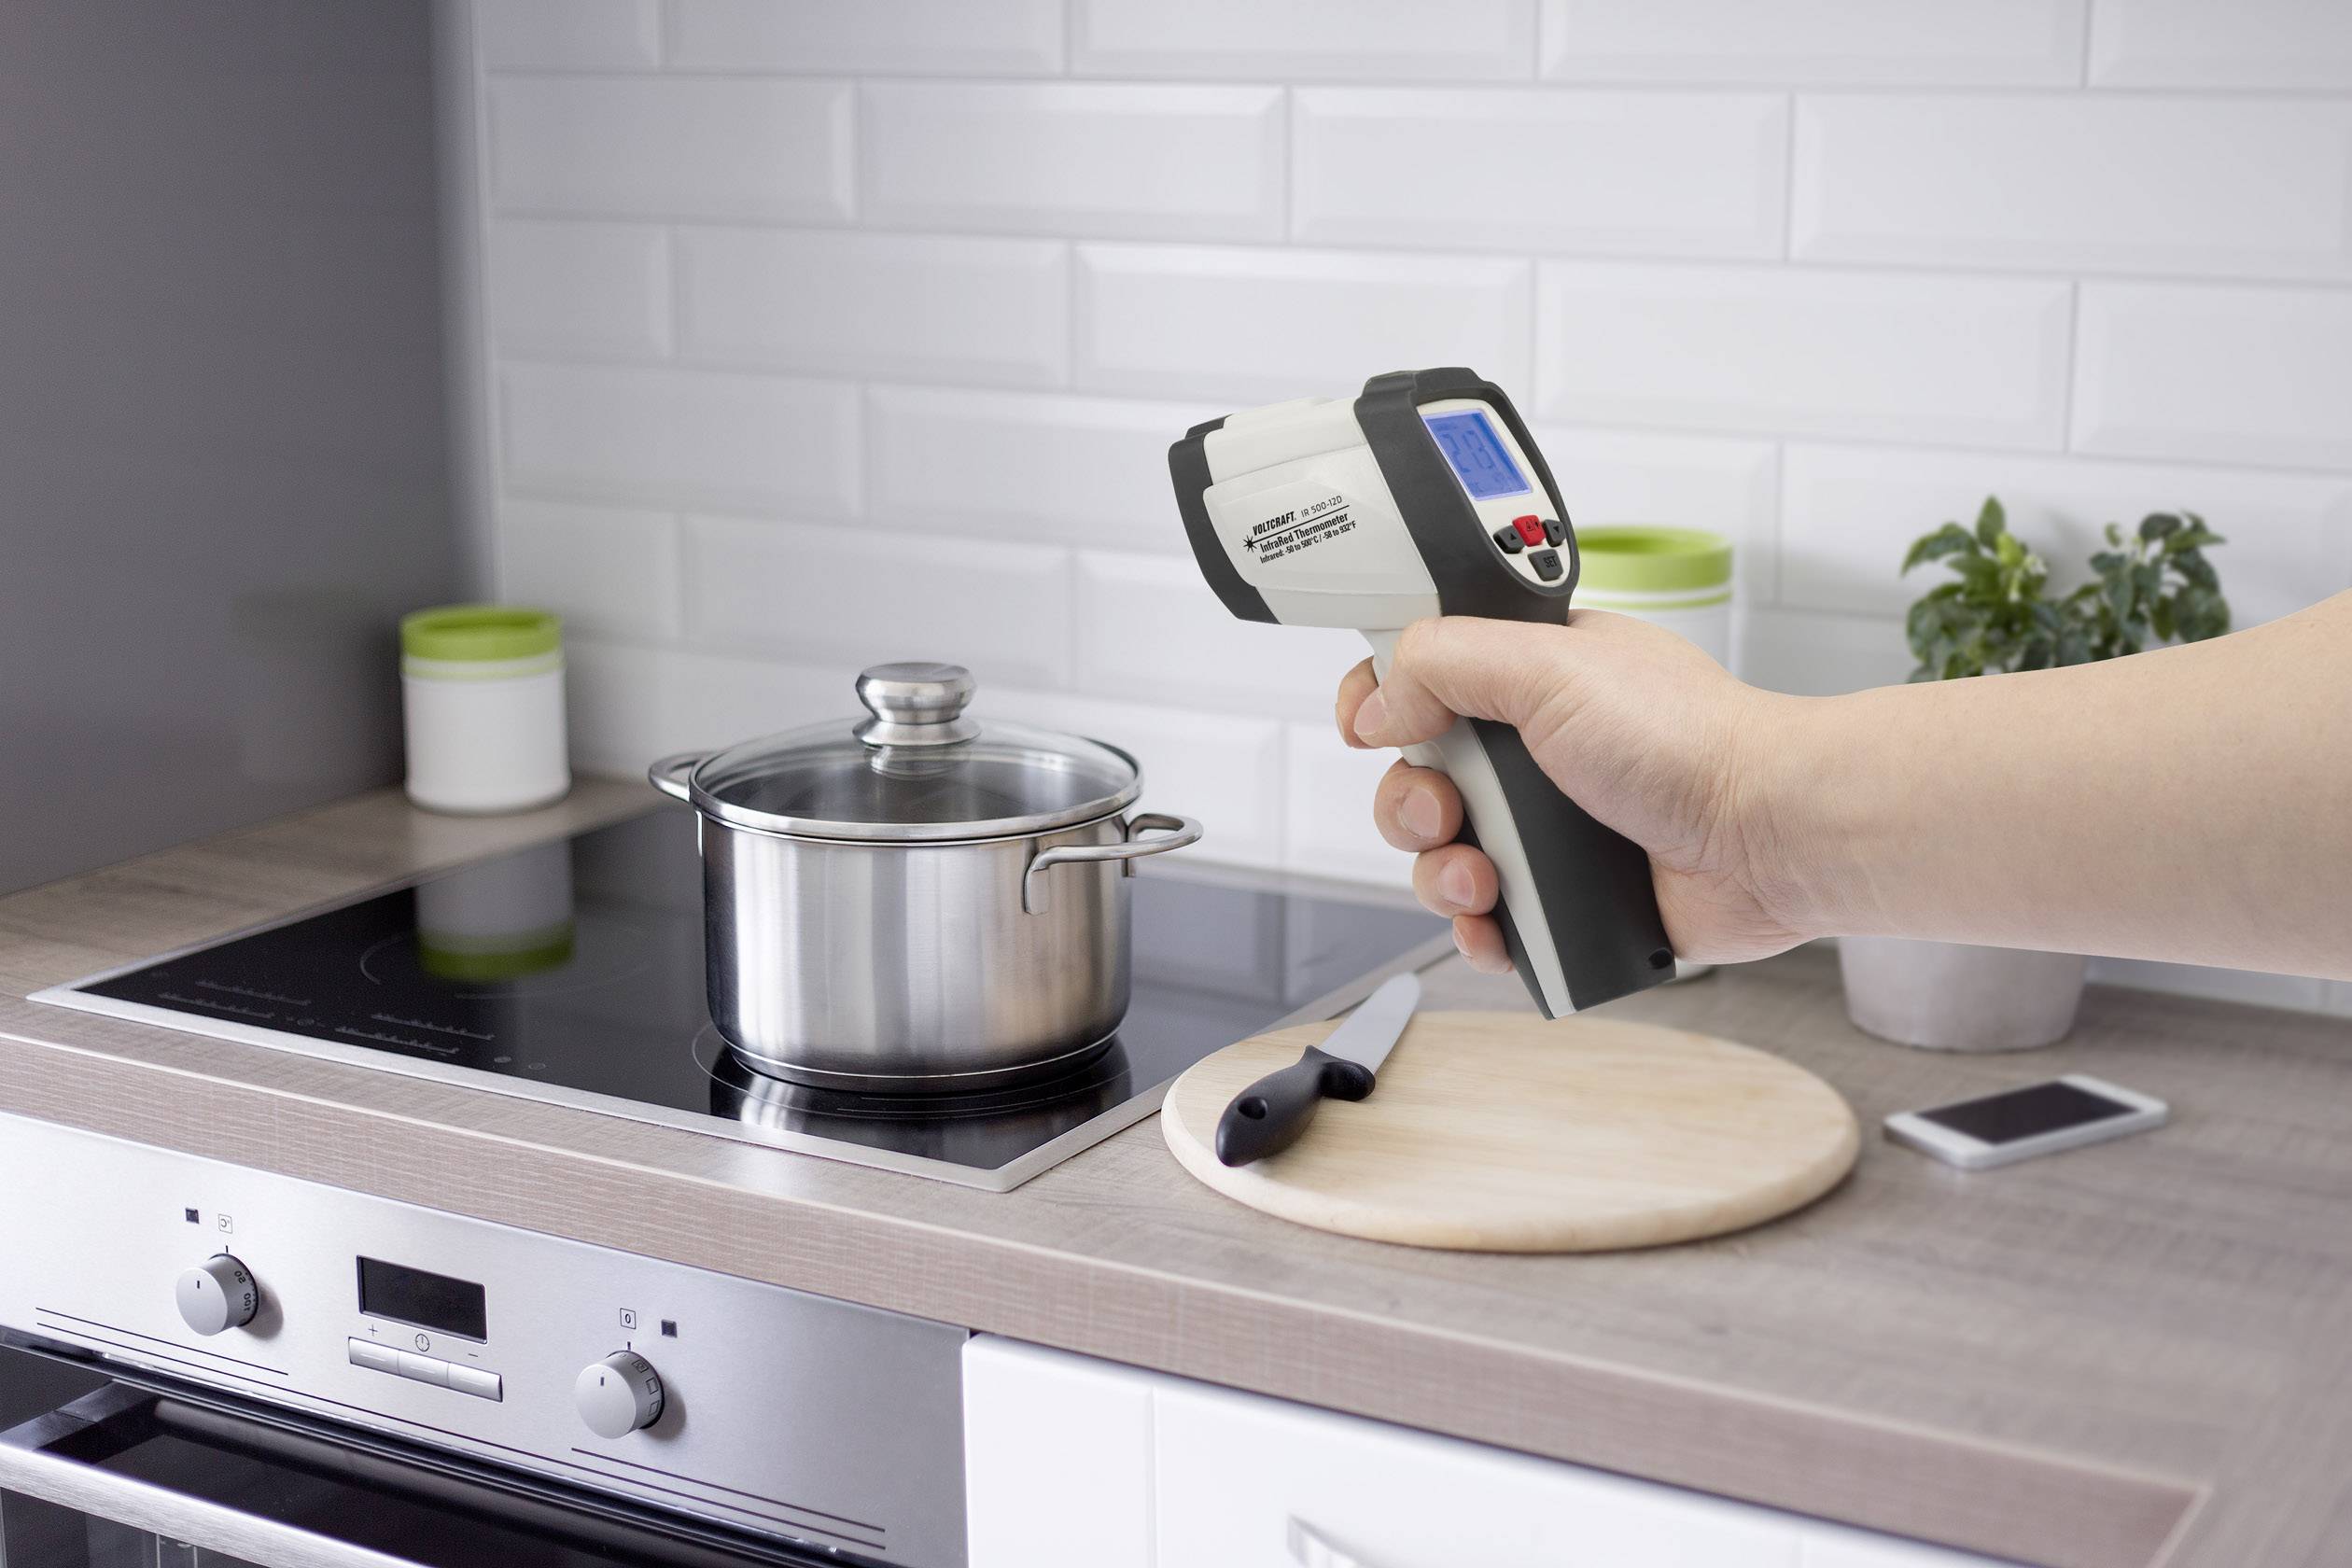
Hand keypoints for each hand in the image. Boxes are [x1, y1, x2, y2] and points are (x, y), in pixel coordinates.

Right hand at [1335, 612, 1807, 972]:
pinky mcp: (1569, 898)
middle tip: (1448, 812)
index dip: (1385, 701)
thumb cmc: (1691, 742)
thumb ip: (1444, 663)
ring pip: (1444, 858)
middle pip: (1419, 779)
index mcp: (1533, 677)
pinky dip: (1481, 931)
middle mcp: (1538, 751)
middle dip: (1412, 805)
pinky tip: (1499, 922)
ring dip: (1442, 874)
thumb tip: (1377, 701)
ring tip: (1485, 880)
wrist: (1767, 836)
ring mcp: (1553, 828)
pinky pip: (1490, 925)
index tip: (1370, 724)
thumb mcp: (1550, 664)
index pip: (1425, 678)